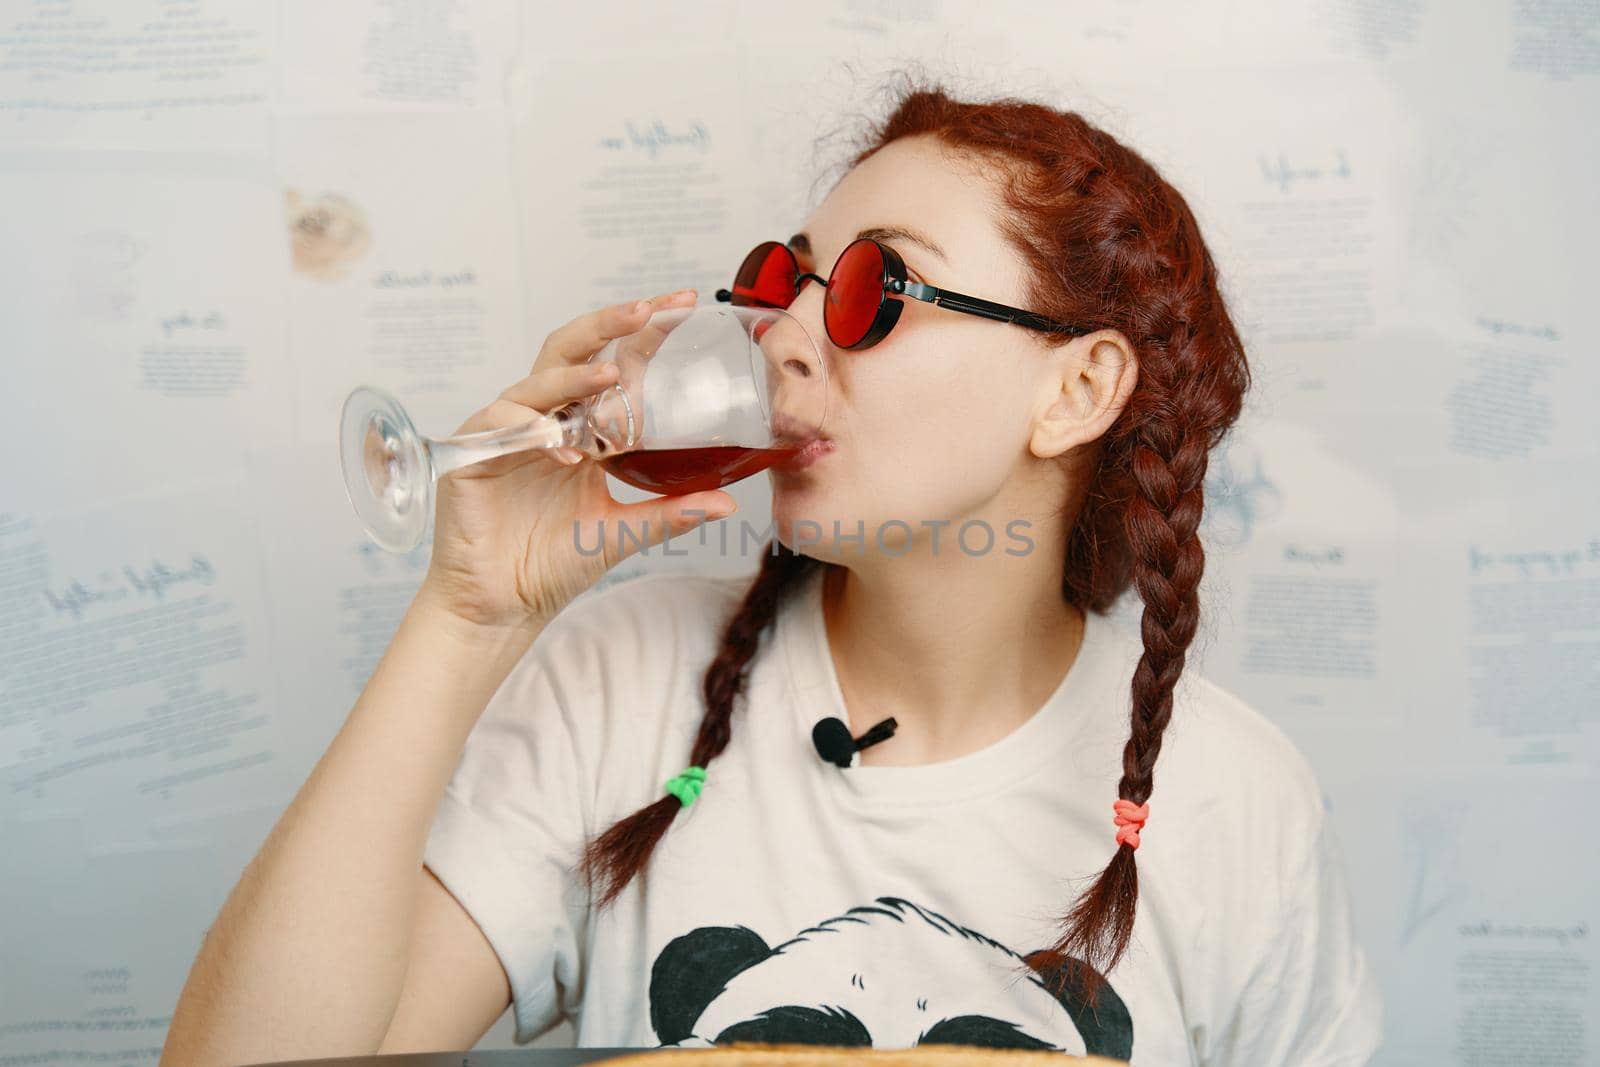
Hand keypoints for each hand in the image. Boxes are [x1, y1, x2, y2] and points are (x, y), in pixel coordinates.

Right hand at [419, 289, 737, 630]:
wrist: (503, 606)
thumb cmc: (554, 564)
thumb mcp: (622, 532)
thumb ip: (671, 512)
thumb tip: (729, 503)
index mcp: (580, 428)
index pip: (612, 364)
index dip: (643, 334)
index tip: (684, 305)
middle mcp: (543, 419)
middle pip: (571, 351)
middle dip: (607, 325)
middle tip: (647, 311)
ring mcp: (507, 433)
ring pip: (537, 381)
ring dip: (574, 377)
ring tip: (611, 377)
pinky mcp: (473, 454)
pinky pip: (501, 425)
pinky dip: (532, 429)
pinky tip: (563, 449)